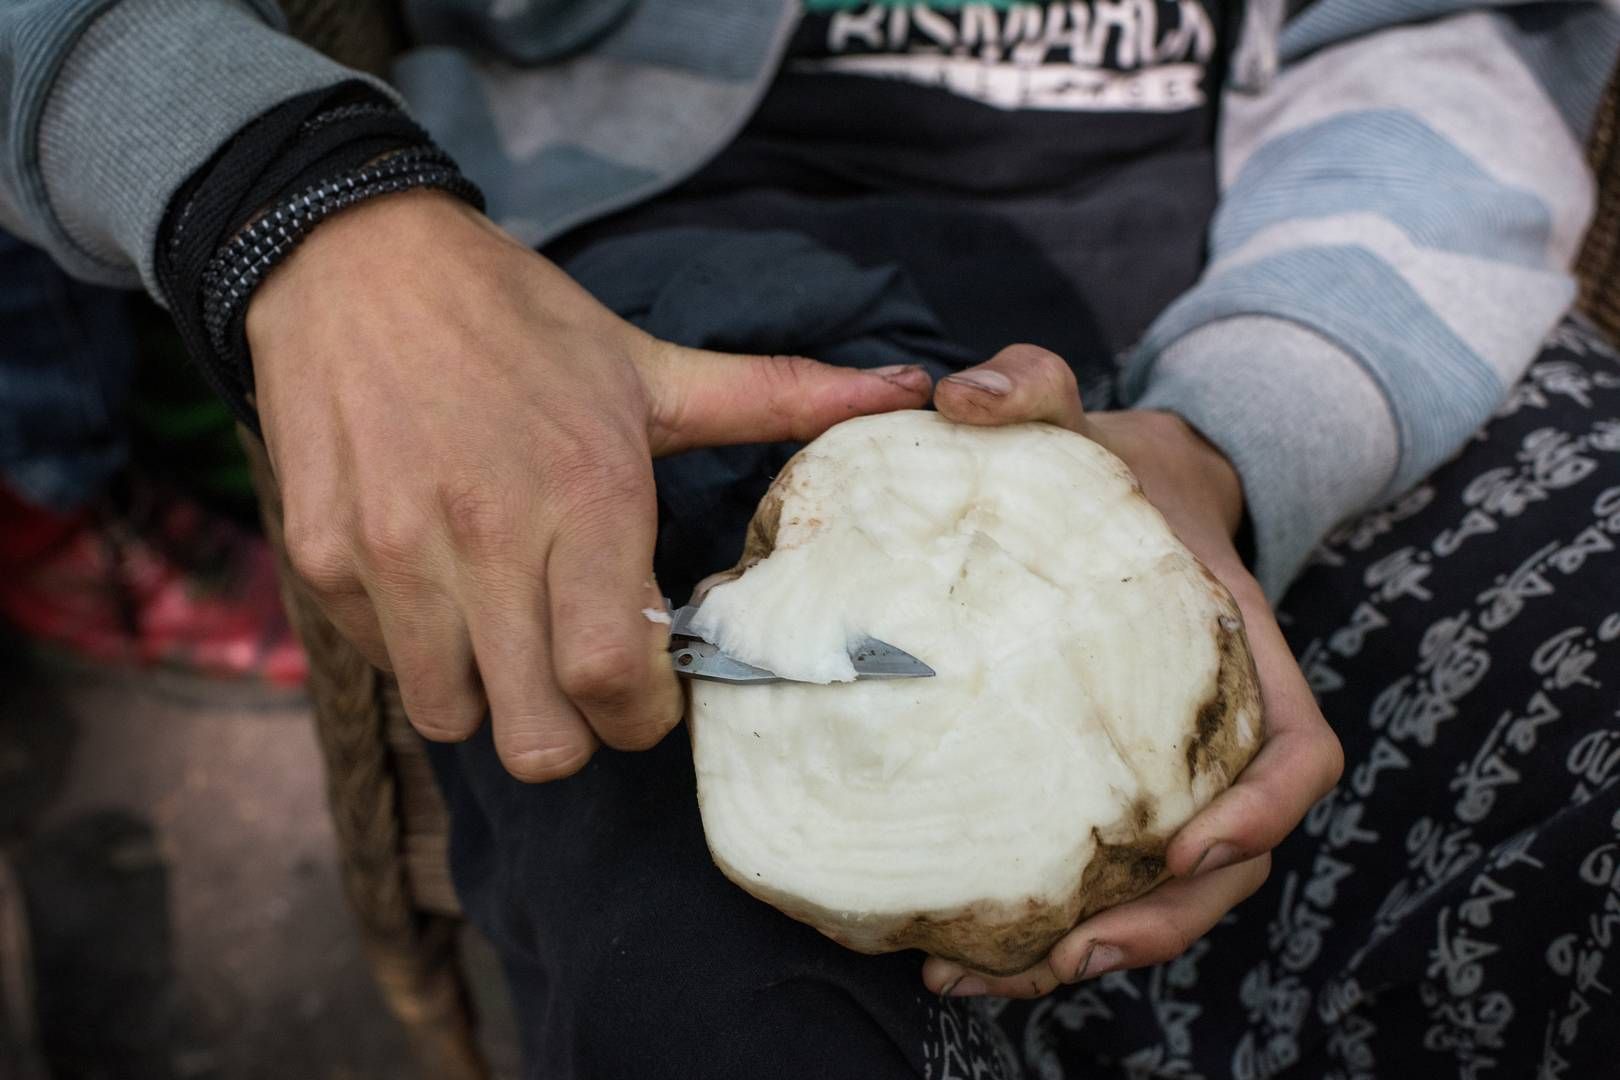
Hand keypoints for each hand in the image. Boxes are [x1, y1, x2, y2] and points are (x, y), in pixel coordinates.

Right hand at [246, 190, 930, 780]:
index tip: (648, 694)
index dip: (641, 718)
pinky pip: (381, 662)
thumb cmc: (516, 318)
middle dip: (573, 735)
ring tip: (507, 630)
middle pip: (537, 739)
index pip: (613, 683)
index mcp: (584, 496)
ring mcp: (389, 553)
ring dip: (490, 695)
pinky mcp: (318, 558)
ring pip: (451, 716)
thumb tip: (906, 389)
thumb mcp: (648, 364)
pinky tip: (437, 585)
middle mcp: (483, 538)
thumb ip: (776, 397)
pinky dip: (417, 649)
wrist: (351, 257)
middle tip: (582, 686)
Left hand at [921, 344, 1343, 997]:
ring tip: (986, 976)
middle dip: (1164, 923)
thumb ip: (1029, 381)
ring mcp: (1162, 763)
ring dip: (1095, 948)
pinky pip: (1100, 872)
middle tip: (1065, 953)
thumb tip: (959, 396)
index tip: (1192, 848)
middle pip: (1231, 859)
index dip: (1265, 810)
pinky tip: (962, 947)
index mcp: (1234, 649)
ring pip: (1167, 891)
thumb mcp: (1069, 409)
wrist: (1108, 491)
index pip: (1299, 750)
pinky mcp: (1103, 784)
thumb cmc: (1103, 462)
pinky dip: (1048, 921)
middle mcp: (1211, 723)